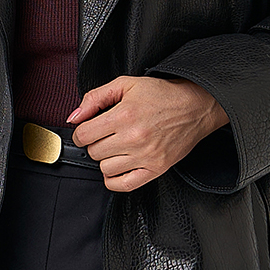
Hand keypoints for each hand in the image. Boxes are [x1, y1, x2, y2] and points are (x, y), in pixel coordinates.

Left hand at [66, 74, 229, 192]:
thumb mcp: (126, 84)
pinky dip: (114, 179)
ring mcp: (145, 156)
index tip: (87, 130)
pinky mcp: (156, 168)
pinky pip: (123, 185)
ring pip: (105, 168)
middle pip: (94, 152)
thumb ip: (95, 97)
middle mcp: (134, 137)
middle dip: (95, 142)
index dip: (81, 132)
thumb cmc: (162, 94)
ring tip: (116, 147)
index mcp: (124, 115)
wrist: (195, 106)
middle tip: (106, 134)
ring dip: (106, 159)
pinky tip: (117, 166)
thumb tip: (74, 117)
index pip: (83, 135)